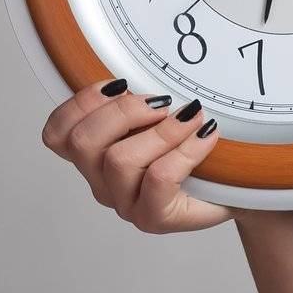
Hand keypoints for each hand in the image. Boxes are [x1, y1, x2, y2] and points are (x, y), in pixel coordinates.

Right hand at [39, 77, 235, 232]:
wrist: (236, 189)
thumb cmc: (199, 154)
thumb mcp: (164, 120)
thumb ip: (145, 105)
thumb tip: (148, 75)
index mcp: (96, 157)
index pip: (57, 133)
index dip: (81, 103)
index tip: (121, 85)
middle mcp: (103, 182)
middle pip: (83, 141)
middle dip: (123, 111)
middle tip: (162, 103)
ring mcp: (126, 203)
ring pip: (120, 160)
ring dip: (162, 130)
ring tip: (194, 118)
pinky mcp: (154, 218)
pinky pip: (158, 178)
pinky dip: (186, 150)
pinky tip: (206, 135)